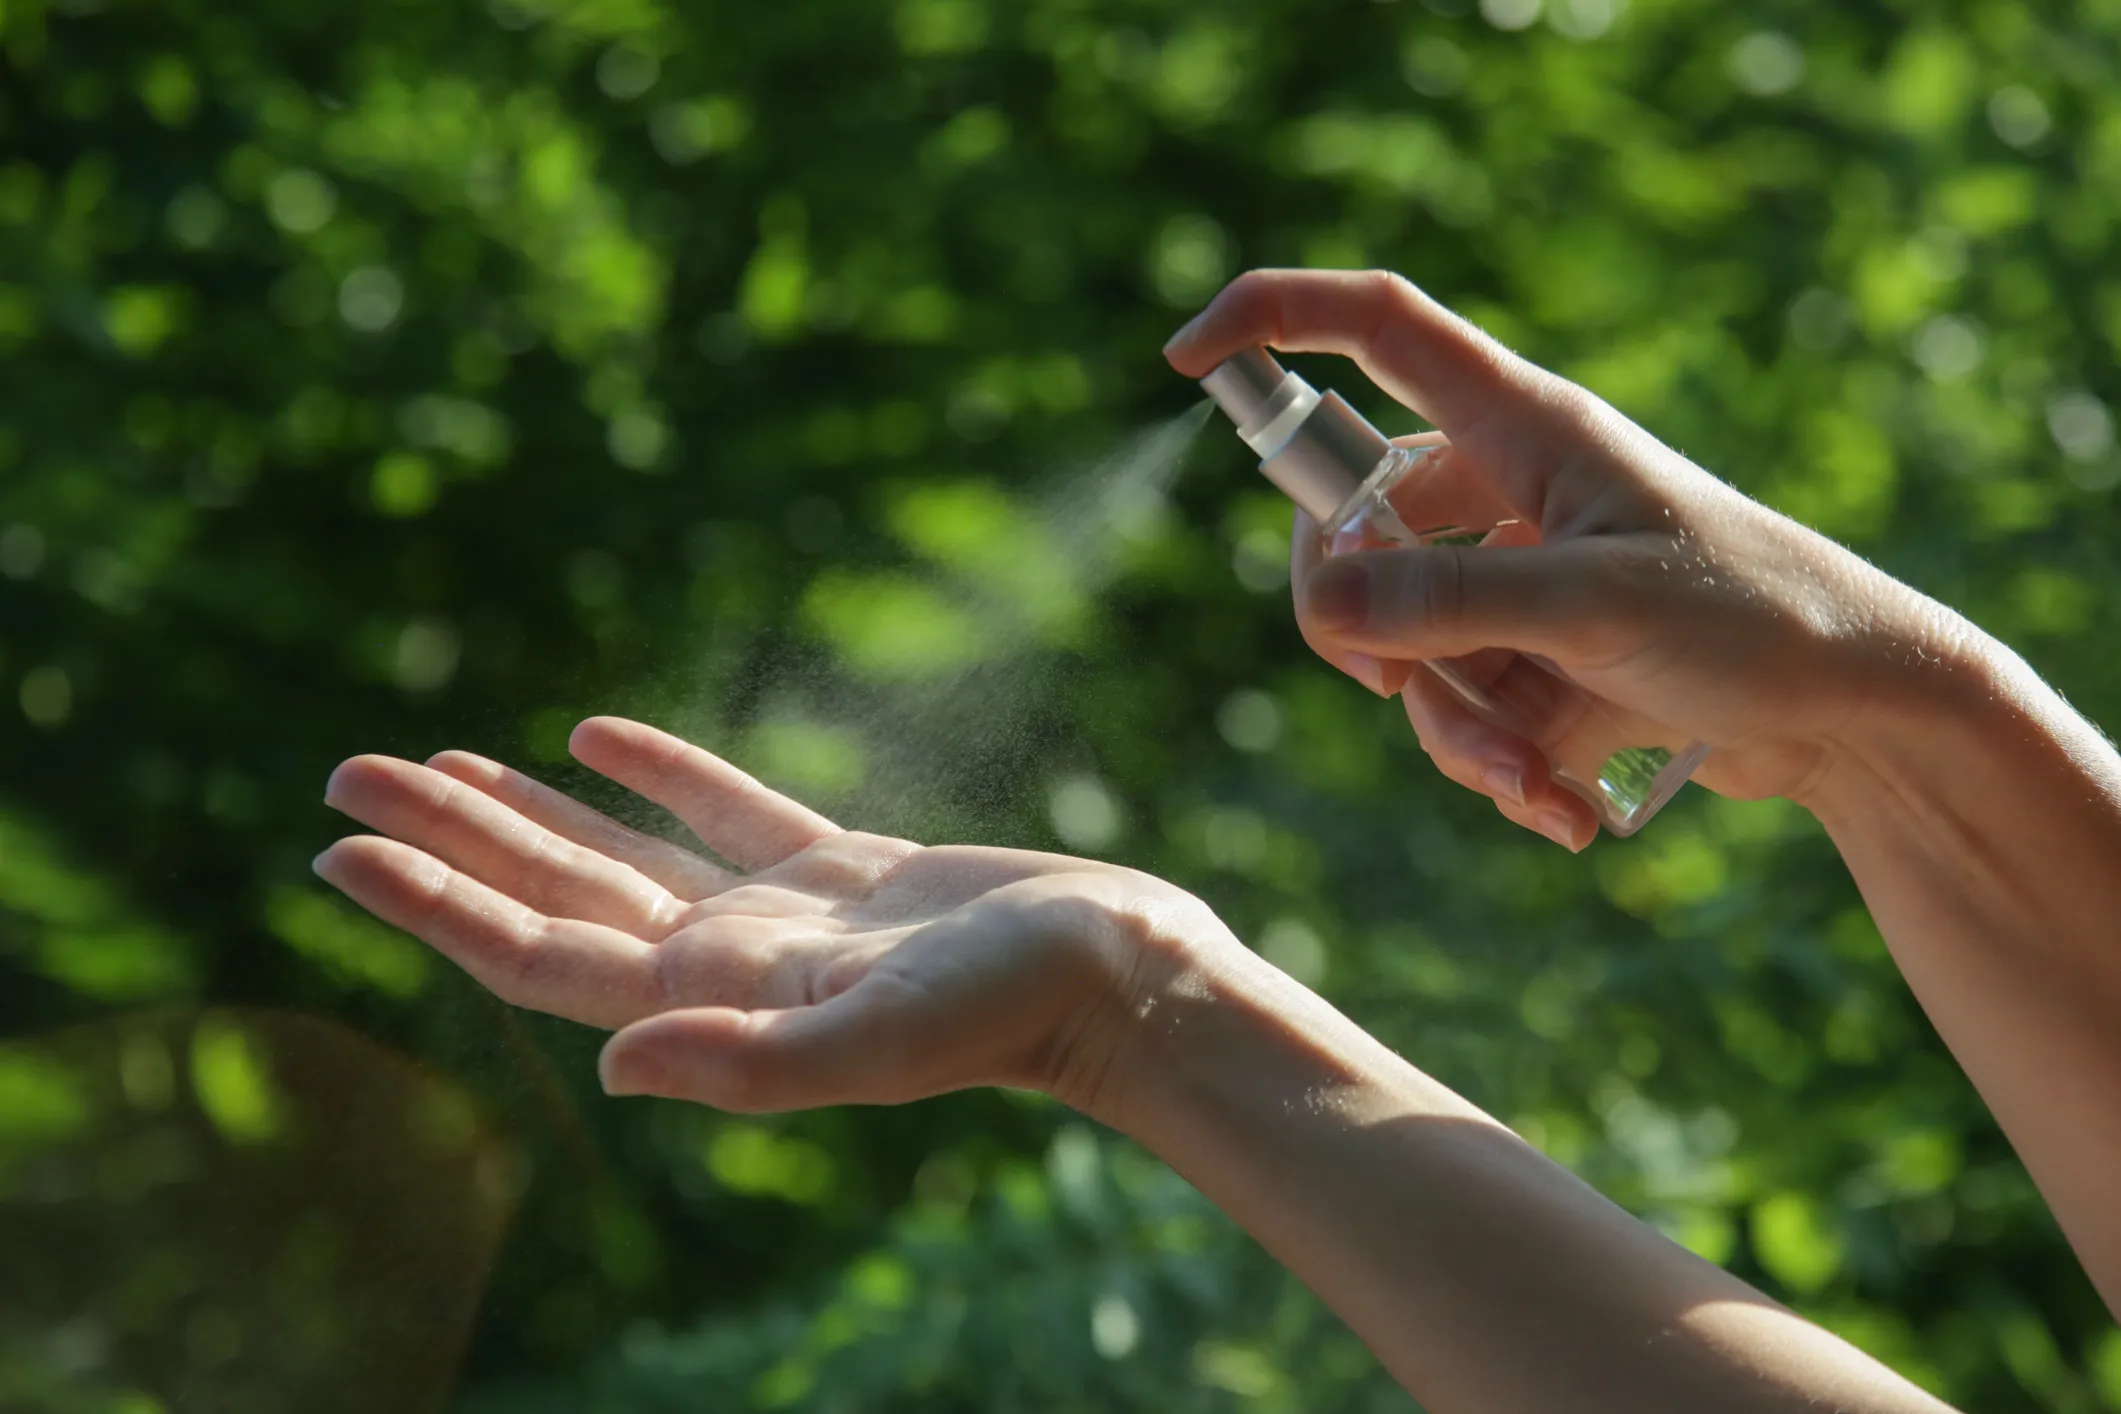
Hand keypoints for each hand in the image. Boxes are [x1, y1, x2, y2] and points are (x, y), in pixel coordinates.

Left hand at [313, 716, 1219, 1112]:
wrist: (1114, 976)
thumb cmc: (1010, 1012)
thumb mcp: (882, 1040)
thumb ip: (751, 1064)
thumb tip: (610, 1068)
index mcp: (714, 998)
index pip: (540, 950)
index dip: (438, 904)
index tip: (343, 851)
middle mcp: (724, 960)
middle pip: (555, 890)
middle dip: (448, 838)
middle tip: (344, 776)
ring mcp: (777, 914)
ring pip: (620, 849)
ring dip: (529, 808)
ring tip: (438, 762)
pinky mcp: (838, 869)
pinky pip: (721, 808)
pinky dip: (655, 768)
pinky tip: (596, 731)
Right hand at [1167, 269, 1980, 845]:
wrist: (1864, 715)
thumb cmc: (1757, 618)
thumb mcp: (1595, 608)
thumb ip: (1450, 604)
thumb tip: (1319, 605)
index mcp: (1519, 426)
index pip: (1375, 330)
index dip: (1274, 321)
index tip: (1184, 361)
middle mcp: (1504, 490)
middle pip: (1352, 534)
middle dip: (1371, 635)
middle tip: (1399, 685)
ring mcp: (1515, 580)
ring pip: (1404, 647)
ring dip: (1453, 731)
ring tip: (1533, 784)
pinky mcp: (1536, 660)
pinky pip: (1457, 710)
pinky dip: (1494, 765)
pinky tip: (1562, 809)